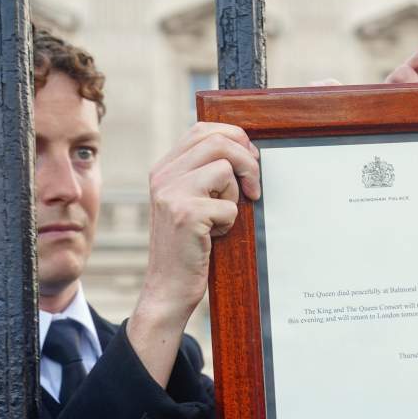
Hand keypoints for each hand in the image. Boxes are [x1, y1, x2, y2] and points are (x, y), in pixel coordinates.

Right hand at [128, 122, 260, 384]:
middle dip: (248, 162)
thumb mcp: (191, 203)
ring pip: (225, 169)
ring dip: (236, 195)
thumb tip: (246, 149)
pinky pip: (229, 205)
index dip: (235, 138)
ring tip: (223, 218)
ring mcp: (171, 193)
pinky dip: (230, 222)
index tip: (251, 160)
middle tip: (254, 188)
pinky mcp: (186, 214)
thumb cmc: (189, 247)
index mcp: (163, 168)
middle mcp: (163, 176)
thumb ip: (205, 175)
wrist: (168, 288)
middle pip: (219, 141)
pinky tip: (214, 237)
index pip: (203, 130)